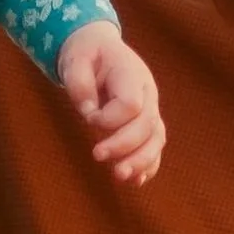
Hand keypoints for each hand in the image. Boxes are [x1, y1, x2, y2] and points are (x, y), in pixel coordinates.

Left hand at [58, 22, 163, 183]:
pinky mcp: (147, 124)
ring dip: (140, 161)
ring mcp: (151, 109)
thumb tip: (88, 111)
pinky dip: (148, 165)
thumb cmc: (87, 55)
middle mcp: (148, 93)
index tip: (88, 118)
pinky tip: (136, 181)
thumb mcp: (76, 59)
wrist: (100, 51)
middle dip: (124, 145)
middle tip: (97, 155)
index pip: (131, 103)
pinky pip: (155, 147)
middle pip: (147, 124)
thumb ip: (79, 82)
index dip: (110, 117)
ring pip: (156, 139)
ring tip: (120, 177)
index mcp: (132, 74)